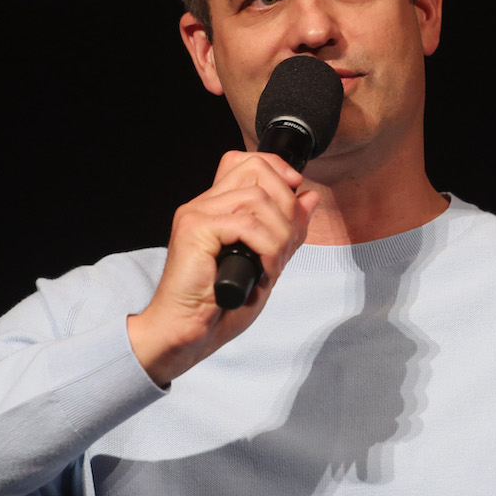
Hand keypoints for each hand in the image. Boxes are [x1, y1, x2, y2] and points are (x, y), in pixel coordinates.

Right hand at [127, 151, 320, 384]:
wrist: (185, 333)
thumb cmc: (218, 307)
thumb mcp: (265, 263)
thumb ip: (286, 229)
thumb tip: (309, 196)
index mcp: (216, 208)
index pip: (247, 162)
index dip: (278, 170)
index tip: (299, 192)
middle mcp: (203, 204)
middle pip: (255, 169)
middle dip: (286, 204)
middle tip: (287, 243)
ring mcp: (197, 214)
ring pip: (257, 198)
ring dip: (279, 233)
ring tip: (274, 264)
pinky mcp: (194, 230)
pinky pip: (246, 224)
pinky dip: (267, 246)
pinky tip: (264, 268)